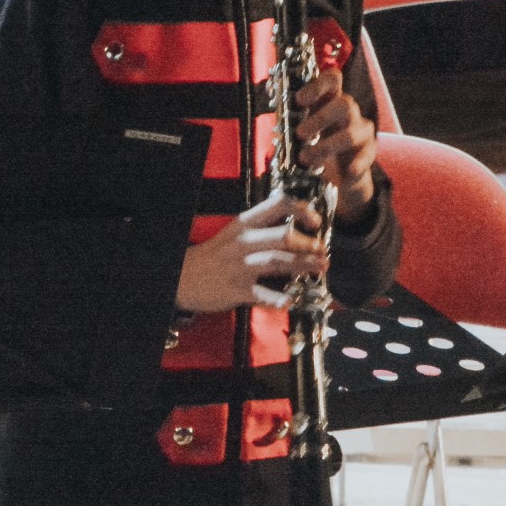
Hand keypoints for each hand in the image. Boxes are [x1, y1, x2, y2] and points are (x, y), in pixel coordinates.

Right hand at [175, 191, 327, 313]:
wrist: (182, 275)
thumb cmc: (215, 255)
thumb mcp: (235, 233)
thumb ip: (263, 230)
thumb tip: (299, 232)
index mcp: (244, 224)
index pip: (277, 205)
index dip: (301, 210)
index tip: (316, 221)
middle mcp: (244, 242)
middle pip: (282, 236)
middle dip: (308, 244)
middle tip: (323, 251)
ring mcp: (240, 266)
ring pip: (276, 262)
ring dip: (302, 265)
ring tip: (319, 268)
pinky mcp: (236, 289)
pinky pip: (261, 294)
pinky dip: (277, 299)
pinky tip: (291, 300)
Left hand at [293, 67, 376, 223]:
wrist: (336, 176)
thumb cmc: (314, 146)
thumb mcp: (301, 131)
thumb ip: (292, 121)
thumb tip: (277, 118)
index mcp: (330, 100)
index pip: (332, 79)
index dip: (318, 86)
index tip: (299, 100)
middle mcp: (349, 112)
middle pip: (344, 104)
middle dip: (320, 119)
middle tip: (300, 134)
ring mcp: (361, 131)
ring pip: (350, 133)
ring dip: (326, 146)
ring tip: (306, 158)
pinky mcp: (369, 153)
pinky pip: (367, 155)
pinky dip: (357, 164)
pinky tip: (347, 172)